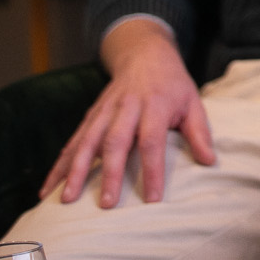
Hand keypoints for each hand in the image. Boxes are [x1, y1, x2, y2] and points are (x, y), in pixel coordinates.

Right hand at [44, 17, 213, 208]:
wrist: (145, 55)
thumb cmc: (173, 85)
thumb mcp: (193, 103)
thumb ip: (200, 133)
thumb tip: (210, 162)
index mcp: (155, 106)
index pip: (152, 141)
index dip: (152, 170)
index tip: (152, 198)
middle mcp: (126, 108)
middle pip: (115, 142)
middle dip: (109, 174)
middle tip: (106, 203)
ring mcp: (105, 111)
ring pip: (87, 142)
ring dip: (75, 171)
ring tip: (66, 199)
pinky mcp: (90, 115)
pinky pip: (73, 141)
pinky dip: (60, 164)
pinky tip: (49, 186)